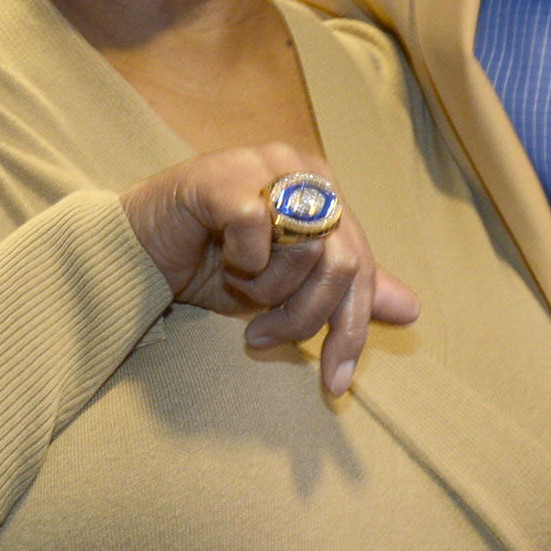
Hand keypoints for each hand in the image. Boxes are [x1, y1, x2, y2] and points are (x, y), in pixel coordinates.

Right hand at [118, 145, 420, 396]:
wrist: (138, 249)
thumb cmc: (211, 262)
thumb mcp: (284, 287)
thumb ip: (342, 292)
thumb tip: (411, 309)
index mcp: (324, 189)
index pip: (361, 265)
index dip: (352, 330)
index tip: (335, 386)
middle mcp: (301, 168)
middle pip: (341, 260)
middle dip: (304, 316)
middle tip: (262, 338)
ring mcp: (263, 164)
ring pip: (304, 248)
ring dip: (265, 288)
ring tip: (236, 285)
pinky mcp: (224, 174)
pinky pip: (257, 228)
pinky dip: (242, 259)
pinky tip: (221, 257)